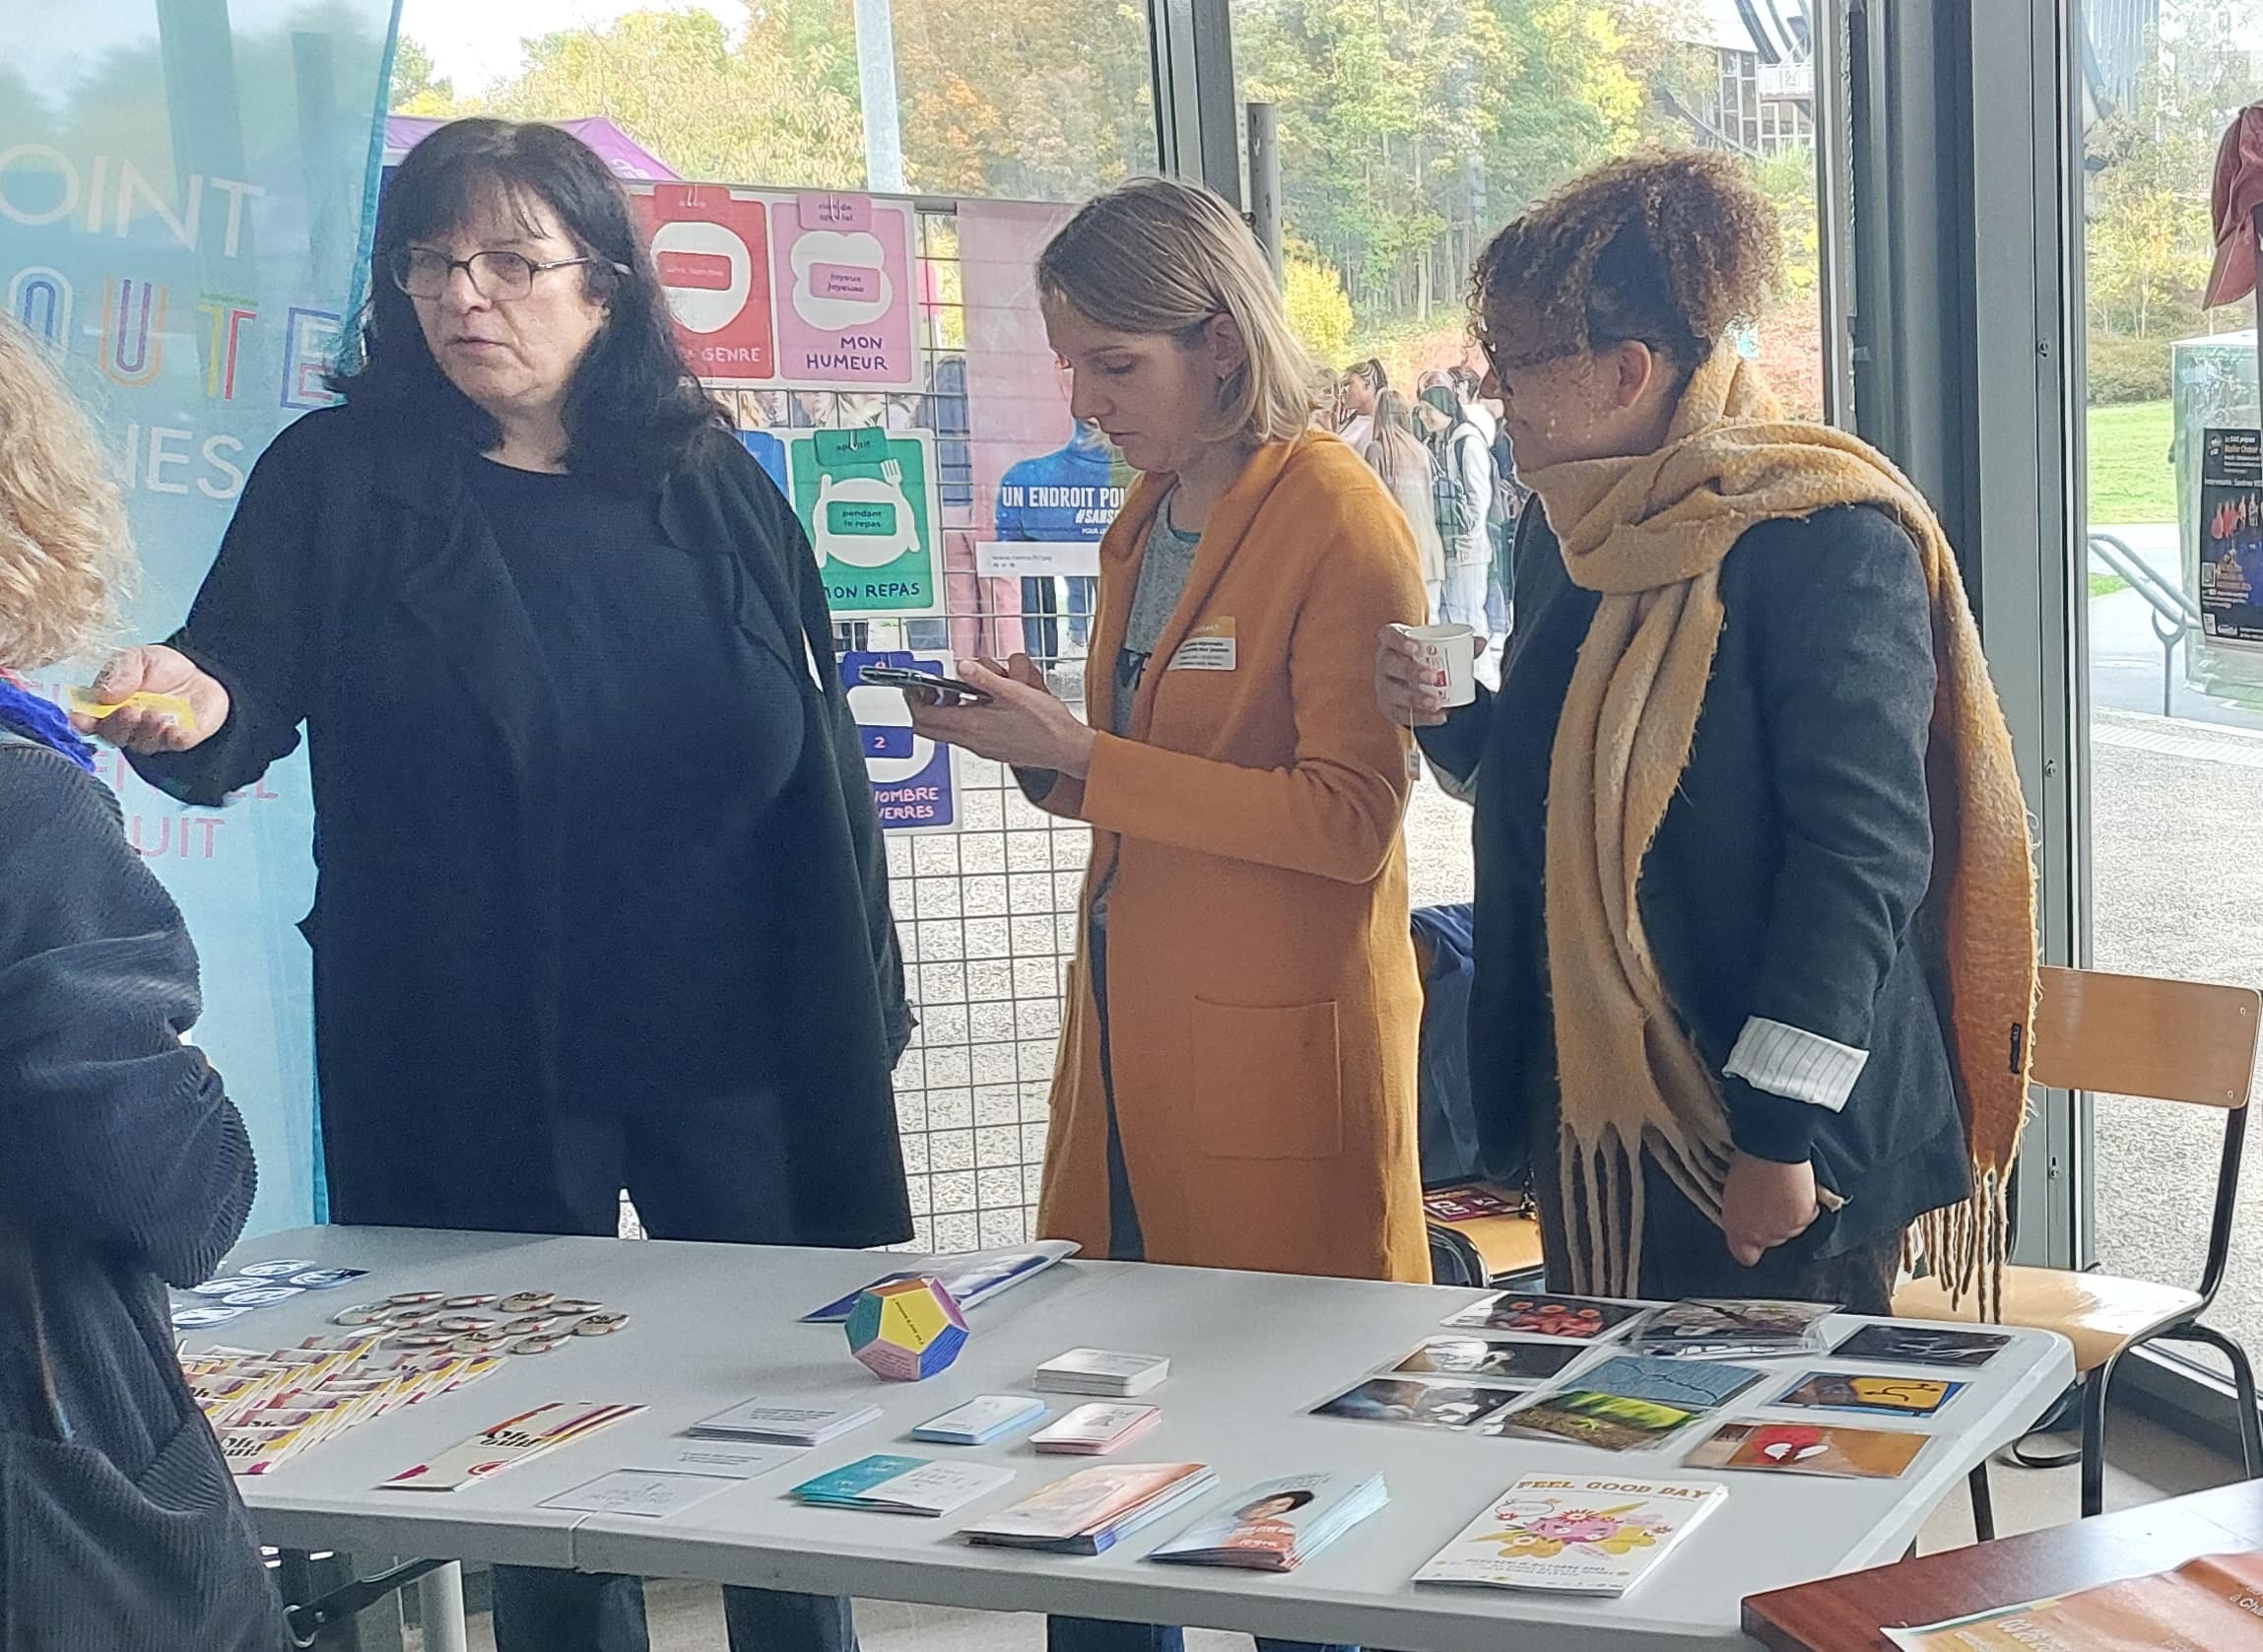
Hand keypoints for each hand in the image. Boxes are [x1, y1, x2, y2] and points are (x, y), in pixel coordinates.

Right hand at [71, 645, 228, 753]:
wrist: (202, 673)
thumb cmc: (163, 668)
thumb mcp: (138, 658)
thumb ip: (120, 672)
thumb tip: (103, 693)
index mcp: (109, 705)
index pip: (88, 720)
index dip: (82, 722)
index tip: (81, 719)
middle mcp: (128, 725)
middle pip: (113, 735)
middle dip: (118, 725)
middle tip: (129, 711)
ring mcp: (152, 735)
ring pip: (141, 743)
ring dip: (145, 730)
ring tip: (154, 713)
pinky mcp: (178, 740)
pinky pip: (172, 745)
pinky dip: (171, 738)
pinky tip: (173, 727)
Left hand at [907, 654, 1096, 776]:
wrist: (1067, 749)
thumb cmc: (1047, 725)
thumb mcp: (1015, 692)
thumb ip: (984, 678)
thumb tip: (962, 667)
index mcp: (973, 726)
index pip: (925, 717)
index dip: (914, 699)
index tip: (916, 685)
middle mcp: (972, 741)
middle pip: (929, 729)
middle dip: (925, 707)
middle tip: (932, 689)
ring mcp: (981, 748)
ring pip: (948, 731)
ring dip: (948, 711)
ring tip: (964, 692)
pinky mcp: (992, 749)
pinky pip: (966, 734)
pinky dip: (965, 718)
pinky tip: (985, 704)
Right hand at [1375, 624, 1488, 728]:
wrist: (1419, 682)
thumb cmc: (1427, 659)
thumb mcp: (1441, 649)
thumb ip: (1462, 646)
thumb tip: (1481, 643)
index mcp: (1393, 641)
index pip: (1388, 635)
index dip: (1398, 640)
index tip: (1414, 647)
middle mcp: (1383, 662)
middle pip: (1389, 664)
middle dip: (1410, 671)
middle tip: (1433, 676)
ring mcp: (1383, 686)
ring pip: (1392, 691)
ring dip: (1414, 697)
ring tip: (1435, 701)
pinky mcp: (1389, 707)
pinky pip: (1401, 714)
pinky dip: (1422, 717)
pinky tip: (1439, 716)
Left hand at [1721, 1152, 1819, 1266]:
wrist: (1771, 1150)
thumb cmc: (1745, 1165)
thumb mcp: (1730, 1194)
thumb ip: (1739, 1215)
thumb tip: (1745, 1219)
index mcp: (1738, 1230)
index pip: (1746, 1256)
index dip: (1751, 1248)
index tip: (1752, 1238)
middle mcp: (1762, 1236)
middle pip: (1772, 1240)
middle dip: (1771, 1225)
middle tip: (1769, 1200)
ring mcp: (1785, 1228)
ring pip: (1792, 1230)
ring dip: (1791, 1215)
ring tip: (1783, 1190)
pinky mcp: (1804, 1218)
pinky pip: (1809, 1216)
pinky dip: (1807, 1205)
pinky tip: (1798, 1188)